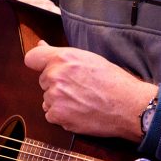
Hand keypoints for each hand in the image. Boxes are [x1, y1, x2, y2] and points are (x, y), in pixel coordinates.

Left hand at [23, 41, 156, 139]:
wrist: (129, 106)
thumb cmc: (113, 81)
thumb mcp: (88, 58)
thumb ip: (61, 54)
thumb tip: (41, 45)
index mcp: (62, 58)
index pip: (32, 58)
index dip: (39, 63)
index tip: (45, 67)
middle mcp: (55, 76)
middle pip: (43, 81)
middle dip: (55, 84)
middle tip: (78, 87)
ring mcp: (55, 97)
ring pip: (47, 98)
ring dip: (59, 101)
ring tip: (82, 101)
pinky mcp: (58, 116)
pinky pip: (51, 115)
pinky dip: (62, 115)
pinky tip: (79, 112)